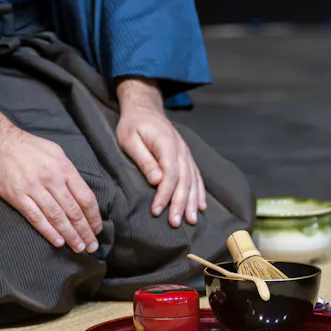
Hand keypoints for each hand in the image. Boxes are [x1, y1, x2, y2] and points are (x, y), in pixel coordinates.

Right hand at [0, 99, 101, 252]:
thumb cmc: (28, 147)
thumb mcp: (55, 152)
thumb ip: (69, 172)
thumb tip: (81, 192)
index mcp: (64, 168)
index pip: (85, 197)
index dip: (93, 216)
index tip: (97, 228)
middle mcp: (51, 179)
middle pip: (73, 211)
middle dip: (85, 231)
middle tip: (92, 246)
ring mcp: (33, 188)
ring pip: (57, 217)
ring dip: (70, 235)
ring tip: (79, 247)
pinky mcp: (17, 196)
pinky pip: (36, 218)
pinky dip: (48, 232)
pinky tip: (58, 241)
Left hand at [115, 78, 205, 227]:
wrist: (145, 108)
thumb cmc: (133, 124)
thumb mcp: (129, 139)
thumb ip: (143, 159)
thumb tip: (155, 180)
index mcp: (167, 144)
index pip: (170, 174)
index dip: (165, 194)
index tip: (157, 211)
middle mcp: (181, 150)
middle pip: (184, 180)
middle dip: (180, 203)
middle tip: (174, 223)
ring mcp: (186, 153)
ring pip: (193, 180)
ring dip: (192, 201)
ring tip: (191, 220)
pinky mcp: (186, 157)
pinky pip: (196, 176)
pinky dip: (199, 192)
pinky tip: (201, 206)